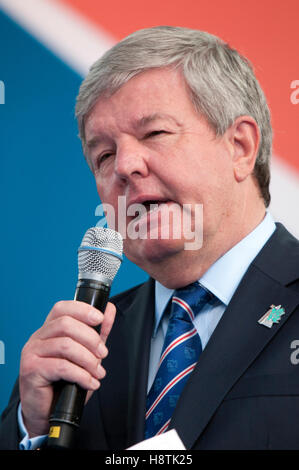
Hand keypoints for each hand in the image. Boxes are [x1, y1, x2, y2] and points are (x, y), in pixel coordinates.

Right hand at [19, 300, 115, 437]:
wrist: (46, 412)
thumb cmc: (64, 382)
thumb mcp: (86, 354)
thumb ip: (97, 333)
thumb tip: (109, 310)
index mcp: (49, 330)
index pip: (62, 308)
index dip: (82, 310)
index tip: (100, 318)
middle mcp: (38, 337)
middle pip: (66, 324)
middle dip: (91, 338)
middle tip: (103, 353)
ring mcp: (32, 353)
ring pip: (65, 345)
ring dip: (88, 359)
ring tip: (98, 372)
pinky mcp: (31, 370)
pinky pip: (61, 367)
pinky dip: (81, 375)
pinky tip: (90, 383)